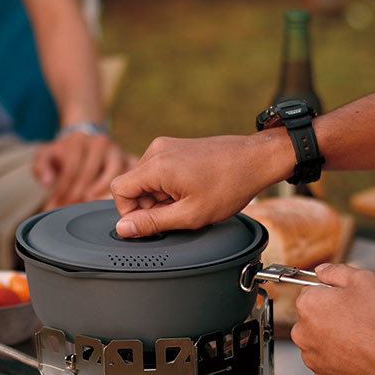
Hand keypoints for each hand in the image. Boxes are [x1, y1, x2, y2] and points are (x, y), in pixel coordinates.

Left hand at [33, 130, 135, 208]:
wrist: (84, 138)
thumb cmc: (64, 152)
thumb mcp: (46, 155)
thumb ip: (41, 167)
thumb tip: (48, 181)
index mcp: (77, 141)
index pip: (71, 169)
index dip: (63, 189)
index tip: (58, 204)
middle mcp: (99, 142)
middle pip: (88, 173)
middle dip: (78, 195)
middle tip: (70, 209)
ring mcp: (116, 150)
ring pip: (111, 173)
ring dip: (100, 192)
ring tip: (91, 203)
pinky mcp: (129, 158)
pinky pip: (130, 173)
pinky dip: (125, 186)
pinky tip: (117, 199)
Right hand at [110, 133, 281, 236]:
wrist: (255, 159)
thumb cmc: (229, 185)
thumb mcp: (190, 214)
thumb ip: (152, 223)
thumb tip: (124, 228)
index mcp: (157, 165)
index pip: (118, 190)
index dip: (130, 213)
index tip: (151, 223)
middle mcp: (157, 150)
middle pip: (133, 186)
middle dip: (150, 206)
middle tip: (178, 214)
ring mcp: (166, 146)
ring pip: (146, 181)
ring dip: (161, 198)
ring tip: (189, 201)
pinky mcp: (175, 146)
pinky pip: (159, 172)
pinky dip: (169, 187)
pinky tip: (191, 191)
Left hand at [290, 263, 374, 374]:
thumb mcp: (363, 280)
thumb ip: (337, 271)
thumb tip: (323, 270)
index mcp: (308, 304)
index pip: (313, 290)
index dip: (335, 291)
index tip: (350, 296)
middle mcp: (302, 331)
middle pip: (317, 315)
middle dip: (336, 313)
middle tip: (361, 314)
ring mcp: (311, 355)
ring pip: (323, 338)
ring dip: (338, 334)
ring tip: (364, 334)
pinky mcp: (323, 373)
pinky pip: (330, 359)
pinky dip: (342, 355)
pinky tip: (360, 350)